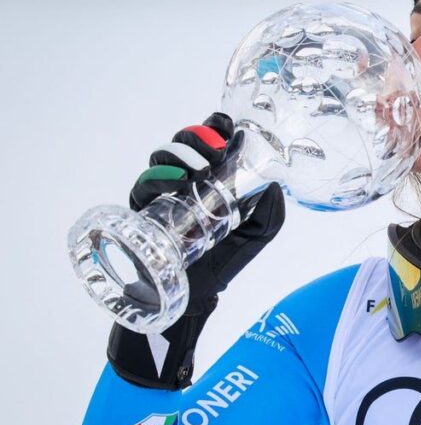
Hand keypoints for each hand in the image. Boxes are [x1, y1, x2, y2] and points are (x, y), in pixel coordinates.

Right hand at [107, 112, 285, 389]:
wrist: (186, 300)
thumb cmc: (217, 267)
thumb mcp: (251, 241)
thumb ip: (269, 219)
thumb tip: (276, 187)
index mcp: (211, 183)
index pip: (211, 145)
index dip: (217, 129)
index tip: (229, 124)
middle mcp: (184, 183)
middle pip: (185, 143)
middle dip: (199, 138)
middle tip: (216, 150)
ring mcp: (160, 194)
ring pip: (162, 157)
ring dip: (179, 154)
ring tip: (197, 171)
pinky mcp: (139, 210)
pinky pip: (142, 185)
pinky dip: (157, 179)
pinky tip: (175, 184)